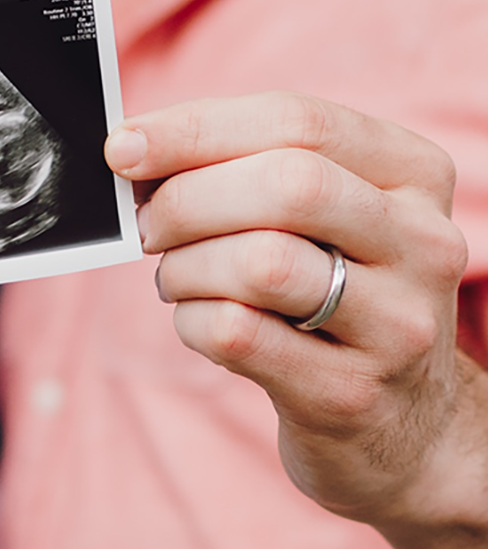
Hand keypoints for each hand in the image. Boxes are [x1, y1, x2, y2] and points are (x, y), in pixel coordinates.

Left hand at [104, 93, 479, 528]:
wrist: (404, 427)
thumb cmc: (336, 293)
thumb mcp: (324, 218)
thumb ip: (247, 167)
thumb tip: (136, 147)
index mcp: (415, 175)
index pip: (298, 121)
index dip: (196, 128)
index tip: (125, 146)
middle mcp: (424, 243)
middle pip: (287, 185)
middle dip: (188, 199)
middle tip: (146, 225)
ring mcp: (398, 325)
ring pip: (261, 263)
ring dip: (185, 266)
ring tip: (175, 277)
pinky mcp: (351, 394)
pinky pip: (239, 334)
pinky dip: (192, 321)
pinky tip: (196, 321)